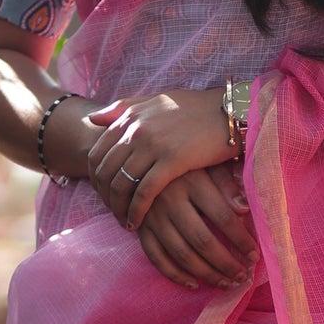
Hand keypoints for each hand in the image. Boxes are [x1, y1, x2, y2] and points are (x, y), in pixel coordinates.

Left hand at [87, 88, 236, 227]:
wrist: (229, 110)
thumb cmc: (196, 108)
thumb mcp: (156, 101)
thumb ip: (124, 108)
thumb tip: (93, 118)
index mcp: (130, 116)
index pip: (97, 153)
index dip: (95, 179)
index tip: (103, 195)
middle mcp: (136, 129)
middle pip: (105, 172)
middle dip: (104, 197)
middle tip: (112, 212)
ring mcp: (153, 144)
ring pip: (121, 184)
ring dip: (118, 208)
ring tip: (124, 221)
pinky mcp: (172, 160)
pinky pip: (144, 192)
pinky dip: (136, 211)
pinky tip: (137, 222)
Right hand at [137, 162, 258, 289]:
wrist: (142, 160)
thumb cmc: (186, 163)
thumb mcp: (208, 163)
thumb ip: (228, 183)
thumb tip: (246, 209)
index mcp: (192, 182)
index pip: (223, 217)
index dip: (241, 240)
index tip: (255, 255)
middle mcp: (170, 200)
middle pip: (202, 240)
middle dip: (226, 263)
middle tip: (243, 277)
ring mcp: (152, 216)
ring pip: (181, 254)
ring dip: (206, 273)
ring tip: (226, 283)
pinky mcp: (140, 228)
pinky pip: (156, 258)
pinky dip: (175, 275)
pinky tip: (194, 284)